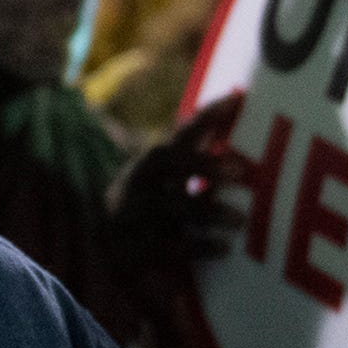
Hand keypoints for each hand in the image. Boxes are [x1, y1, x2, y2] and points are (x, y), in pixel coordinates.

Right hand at [108, 92, 252, 296]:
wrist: (104, 247)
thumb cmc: (147, 206)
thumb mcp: (162, 181)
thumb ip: (192, 162)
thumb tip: (239, 143)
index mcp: (153, 163)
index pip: (182, 134)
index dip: (208, 115)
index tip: (236, 100)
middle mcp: (142, 181)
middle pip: (172, 164)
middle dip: (207, 165)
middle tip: (242, 171)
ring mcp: (138, 212)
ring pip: (176, 206)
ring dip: (212, 211)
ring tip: (241, 220)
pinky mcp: (141, 245)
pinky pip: (174, 245)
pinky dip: (202, 246)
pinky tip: (225, 248)